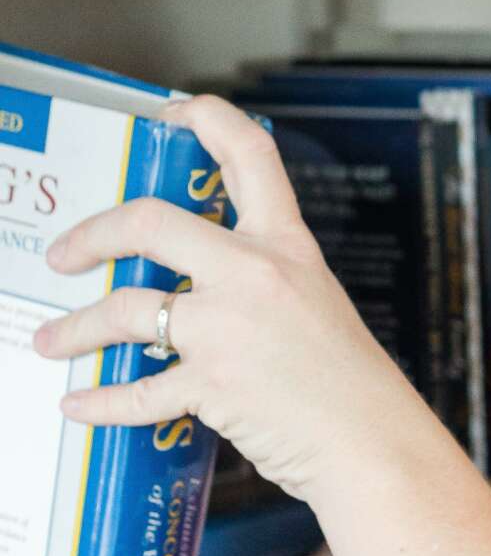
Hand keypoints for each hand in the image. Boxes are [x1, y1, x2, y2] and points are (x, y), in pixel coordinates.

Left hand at [30, 94, 436, 504]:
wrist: (373, 443)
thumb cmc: (352, 384)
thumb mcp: (317, 304)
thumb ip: (262, 284)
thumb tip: (197, 289)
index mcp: (288, 246)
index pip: (249, 153)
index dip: (206, 118)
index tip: (172, 113)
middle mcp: (255, 274)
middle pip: (151, 222)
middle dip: (92, 235)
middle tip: (66, 254)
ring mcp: (230, 328)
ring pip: (126, 310)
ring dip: (75, 329)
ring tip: (52, 341)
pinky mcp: (212, 385)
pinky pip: (136, 391)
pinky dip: (99, 401)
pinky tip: (79, 404)